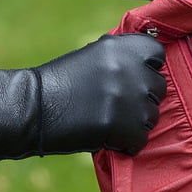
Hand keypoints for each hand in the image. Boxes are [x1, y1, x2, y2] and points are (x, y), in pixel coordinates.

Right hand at [0, 33, 165, 166]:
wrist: (33, 108)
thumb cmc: (61, 82)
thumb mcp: (94, 55)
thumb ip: (123, 57)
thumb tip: (151, 64)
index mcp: (123, 47)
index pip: (158, 55)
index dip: (148, 68)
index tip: (134, 77)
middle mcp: (130, 69)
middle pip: (159, 88)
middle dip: (142, 98)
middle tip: (117, 105)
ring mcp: (129, 99)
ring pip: (152, 116)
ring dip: (135, 122)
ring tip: (109, 121)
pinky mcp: (123, 127)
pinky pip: (140, 140)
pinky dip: (126, 144)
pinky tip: (107, 138)